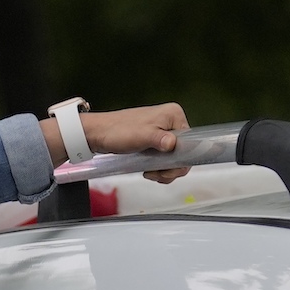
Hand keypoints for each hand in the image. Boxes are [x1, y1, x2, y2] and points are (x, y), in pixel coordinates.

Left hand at [44, 102, 192, 183]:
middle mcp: (171, 121)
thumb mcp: (142, 136)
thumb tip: (173, 144)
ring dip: (164, 170)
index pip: (191, 143)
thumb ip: (160, 140)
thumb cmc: (117, 131)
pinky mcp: (155, 141)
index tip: (168, 170)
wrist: (97, 135)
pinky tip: (148, 170)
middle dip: (171, 168)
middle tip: (156, 174)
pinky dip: (158, 168)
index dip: (182, 160)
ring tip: (149, 172)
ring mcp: (163, 131)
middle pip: (184, 152)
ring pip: (174, 158)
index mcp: (174, 115)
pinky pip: (164, 158)